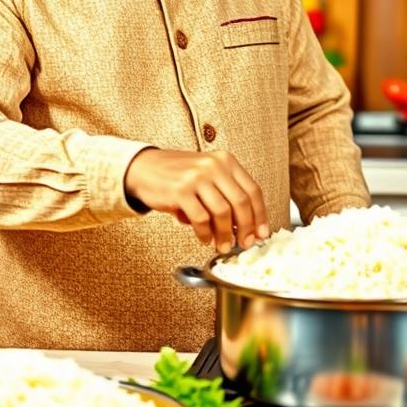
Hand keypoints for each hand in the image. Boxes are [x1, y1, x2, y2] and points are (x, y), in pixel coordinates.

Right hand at [124, 148, 270, 252]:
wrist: (145, 168)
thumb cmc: (178, 175)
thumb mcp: (207, 174)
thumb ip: (226, 194)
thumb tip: (246, 226)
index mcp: (225, 161)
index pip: (252, 190)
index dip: (260, 215)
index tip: (262, 233)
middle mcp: (214, 166)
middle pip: (241, 202)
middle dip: (246, 228)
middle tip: (244, 243)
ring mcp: (197, 177)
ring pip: (223, 213)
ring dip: (225, 235)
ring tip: (222, 245)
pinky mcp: (180, 191)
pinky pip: (201, 219)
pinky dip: (204, 233)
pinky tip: (204, 238)